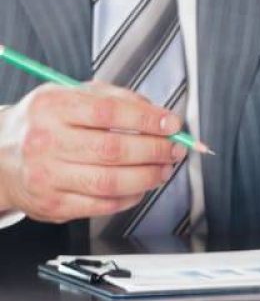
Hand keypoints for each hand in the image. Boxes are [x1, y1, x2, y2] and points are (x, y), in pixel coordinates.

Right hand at [0, 82, 185, 223]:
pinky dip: (128, 198)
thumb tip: (157, 113)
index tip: (172, 123)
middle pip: (113, 150)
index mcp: (52, 107)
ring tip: (164, 169)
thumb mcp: (69, 94)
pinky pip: (99, 206)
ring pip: (109, 182)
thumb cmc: (43, 122)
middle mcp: (45, 142)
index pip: (109, 112)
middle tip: (175, 149)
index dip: (147, 119)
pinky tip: (140, 187)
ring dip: (147, 177)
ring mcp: (46, 177)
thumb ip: (114, 97)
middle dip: (155, 150)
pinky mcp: (51, 205)